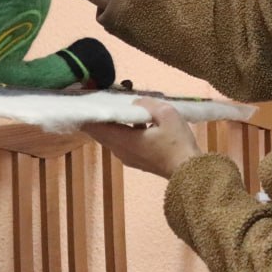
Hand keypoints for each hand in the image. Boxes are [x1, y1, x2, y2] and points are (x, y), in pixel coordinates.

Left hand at [82, 98, 201, 179]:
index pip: (96, 127)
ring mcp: (128, 158)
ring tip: (113, 107)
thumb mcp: (167, 115)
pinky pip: (122, 142)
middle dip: (98, 117)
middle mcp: (121, 151)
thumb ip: (147, 104)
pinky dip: (121, 130)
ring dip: (110, 124)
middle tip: (95, 99)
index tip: (82, 100)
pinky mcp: (137, 160)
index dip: (88, 113)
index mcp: (124, 140)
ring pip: (111, 137)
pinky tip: (134, 120)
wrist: (189, 172)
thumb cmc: (178, 144)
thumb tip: (136, 104)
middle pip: (101, 133)